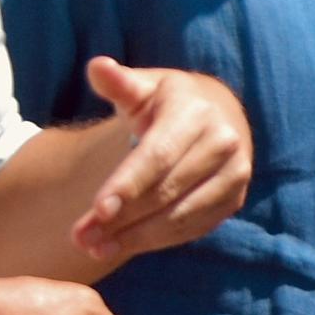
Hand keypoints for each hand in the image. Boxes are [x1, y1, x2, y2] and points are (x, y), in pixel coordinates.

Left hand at [72, 58, 251, 268]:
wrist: (221, 113)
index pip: (157, 156)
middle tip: (80, 238)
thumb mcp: (145, 85)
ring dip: (135, 237)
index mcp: (196, 112)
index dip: (127, 185)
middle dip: (121, 218)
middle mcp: (223, 143)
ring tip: (94, 248)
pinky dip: (156, 240)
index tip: (96, 210)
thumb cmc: (169, 101)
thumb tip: (98, 66)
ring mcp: (235, 174)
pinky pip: (192, 228)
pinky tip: (123, 244)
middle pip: (165, 191)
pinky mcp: (235, 200)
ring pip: (180, 216)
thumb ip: (119, 82)